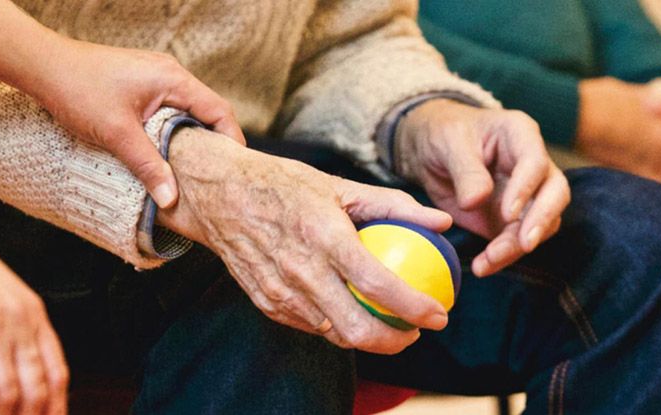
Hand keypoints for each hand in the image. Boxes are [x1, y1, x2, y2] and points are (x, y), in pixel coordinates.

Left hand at [21, 37, 245, 207]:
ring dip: (188, 140)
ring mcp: (154, 77)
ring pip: (184, 112)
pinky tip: (161, 154)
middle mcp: (169, 74)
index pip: (219, 111)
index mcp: (173, 79)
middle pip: (206, 112)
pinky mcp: (139, 84)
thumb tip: (171, 199)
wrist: (43, 66)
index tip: (234, 171)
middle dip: (211, 145)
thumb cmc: (78, 90)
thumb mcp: (117, 134)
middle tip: (214, 178)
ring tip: (189, 172)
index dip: (231, 142)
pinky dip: (169, 132)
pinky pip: (166, 110)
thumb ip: (148, 166)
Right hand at [157, 128, 452, 354]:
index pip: (378, 284)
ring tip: (389, 325)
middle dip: (395, 341)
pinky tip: (352, 313)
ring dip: (367, 338)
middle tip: (415, 331)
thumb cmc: (284, 185)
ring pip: (334, 334)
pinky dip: (336, 325)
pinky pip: (311, 326)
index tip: (439, 314)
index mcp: (324, 236)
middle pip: (357, 329)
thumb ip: (394, 205)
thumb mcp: (339, 185)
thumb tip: (441, 221)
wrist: (219, 195)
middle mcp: (301, 270)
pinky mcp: (267, 303)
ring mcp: (280, 292)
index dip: (415, 307)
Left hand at [394, 99, 569, 276]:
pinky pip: (518, 241)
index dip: (526, 188)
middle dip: (542, 220)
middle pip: (555, 193)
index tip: (507, 213)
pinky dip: (504, 256)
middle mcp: (533, 164)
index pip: (535, 162)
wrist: (431, 150)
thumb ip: (465, 171)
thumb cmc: (444, 134)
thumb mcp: (448, 143)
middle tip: (524, 244)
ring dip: (518, 246)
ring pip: (542, 223)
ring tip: (488, 260)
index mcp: (520, 134)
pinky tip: (483, 266)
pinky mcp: (514, 219)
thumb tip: (476, 201)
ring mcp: (528, 193)